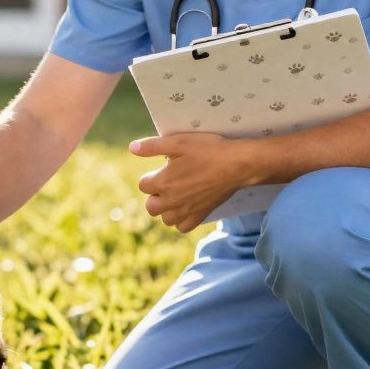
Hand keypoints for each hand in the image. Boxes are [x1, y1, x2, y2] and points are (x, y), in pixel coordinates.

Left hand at [130, 133, 260, 232]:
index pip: (143, 185)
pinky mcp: (200, 215)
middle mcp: (171, 200)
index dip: (152, 176)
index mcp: (162, 182)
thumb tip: (132, 148)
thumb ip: (152, 146)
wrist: (237, 164)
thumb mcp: (178, 141)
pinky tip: (186, 207)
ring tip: (177, 195)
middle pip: (151, 206)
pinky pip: (183, 227)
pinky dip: (181, 221)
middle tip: (168, 183)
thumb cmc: (208, 150)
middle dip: (155, 196)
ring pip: (166, 219)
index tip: (164, 169)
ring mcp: (186, 210)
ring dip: (167, 209)